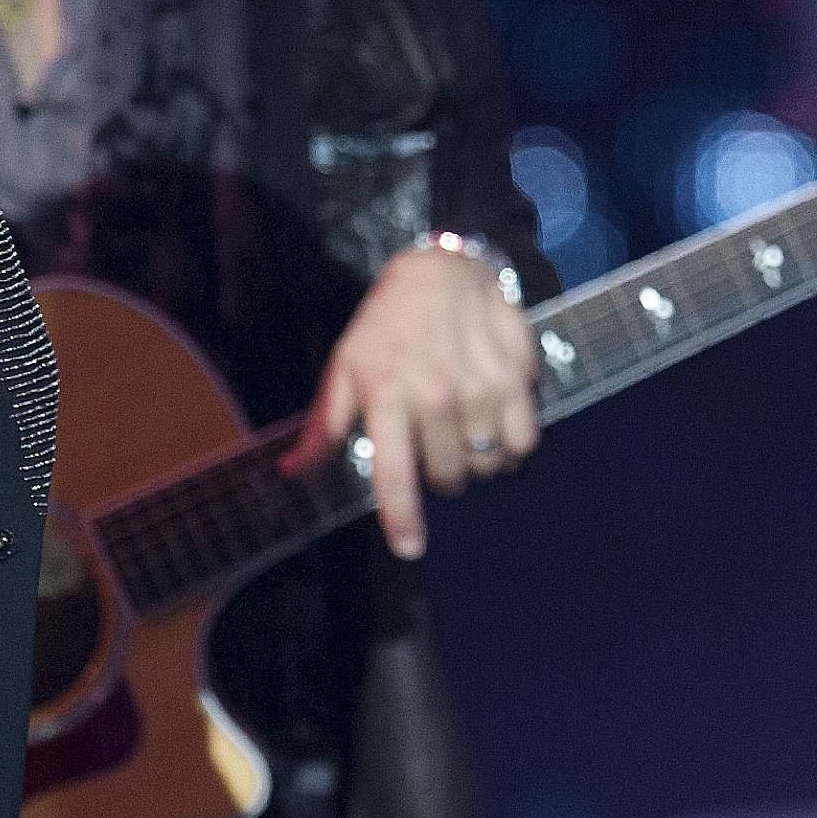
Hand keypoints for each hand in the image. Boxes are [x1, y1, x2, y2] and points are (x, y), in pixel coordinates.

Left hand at [285, 241, 540, 559]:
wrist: (442, 268)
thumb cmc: (385, 324)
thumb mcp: (344, 366)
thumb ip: (325, 426)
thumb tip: (292, 472)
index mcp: (387, 394)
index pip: (395, 473)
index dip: (402, 519)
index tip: (409, 549)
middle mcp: (437, 394)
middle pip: (449, 478)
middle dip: (441, 478)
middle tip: (433, 450)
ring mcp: (481, 386)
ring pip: (489, 464)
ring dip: (478, 464)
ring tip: (465, 437)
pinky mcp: (517, 377)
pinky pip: (525, 441)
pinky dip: (512, 445)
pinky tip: (496, 424)